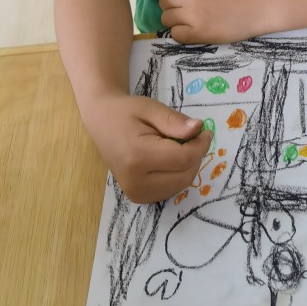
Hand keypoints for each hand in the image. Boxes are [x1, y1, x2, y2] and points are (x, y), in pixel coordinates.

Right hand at [83, 92, 212, 203]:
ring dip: (188, 166)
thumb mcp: (151, 108)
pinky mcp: (138, 197)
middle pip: (184, 175)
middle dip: (196, 155)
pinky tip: (169, 158)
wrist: (101, 122)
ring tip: (178, 145)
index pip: (183, 159)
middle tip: (193, 136)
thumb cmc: (126, 112)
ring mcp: (135, 193)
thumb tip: (199, 129)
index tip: (205, 131)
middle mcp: (136, 181)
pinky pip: (170, 189)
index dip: (201, 145)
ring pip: (180, 185)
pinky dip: (177, 174)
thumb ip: (175, 121)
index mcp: (137, 157)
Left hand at [159, 0, 272, 43]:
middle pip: (164, 2)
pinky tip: (192, 32)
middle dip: (172, 7)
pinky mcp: (199, 32)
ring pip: (166, 19)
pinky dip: (181, 34)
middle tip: (184, 12)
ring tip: (188, 23)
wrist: (262, 4)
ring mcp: (192, 14)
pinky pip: (176, 34)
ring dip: (174, 21)